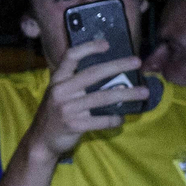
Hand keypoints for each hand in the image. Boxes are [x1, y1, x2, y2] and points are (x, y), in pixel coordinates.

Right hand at [24, 40, 150, 158]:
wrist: (41, 141)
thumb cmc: (55, 114)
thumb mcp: (59, 94)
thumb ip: (76, 83)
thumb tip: (110, 74)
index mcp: (57, 80)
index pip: (71, 56)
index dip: (88, 47)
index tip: (107, 44)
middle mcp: (61, 91)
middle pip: (93, 73)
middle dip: (118, 66)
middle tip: (137, 62)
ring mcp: (67, 108)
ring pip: (103, 97)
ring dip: (127, 94)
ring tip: (144, 92)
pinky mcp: (74, 125)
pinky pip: (101, 120)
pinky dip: (114, 119)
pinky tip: (122, 118)